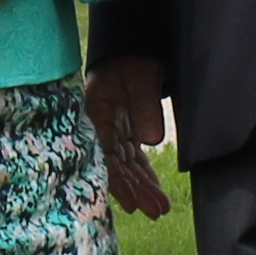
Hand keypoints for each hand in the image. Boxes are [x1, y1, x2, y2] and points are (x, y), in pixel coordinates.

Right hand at [85, 54, 170, 218]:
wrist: (134, 43)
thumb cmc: (133, 56)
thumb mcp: (141, 74)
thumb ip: (145, 104)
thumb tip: (151, 141)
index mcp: (94, 108)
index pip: (103, 150)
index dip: (116, 179)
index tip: (131, 202)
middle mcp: (99, 123)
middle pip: (115, 162)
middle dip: (134, 189)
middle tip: (155, 211)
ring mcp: (112, 127)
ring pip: (125, 164)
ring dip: (142, 186)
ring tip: (160, 209)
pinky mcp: (125, 129)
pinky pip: (133, 157)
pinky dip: (144, 174)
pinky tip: (155, 193)